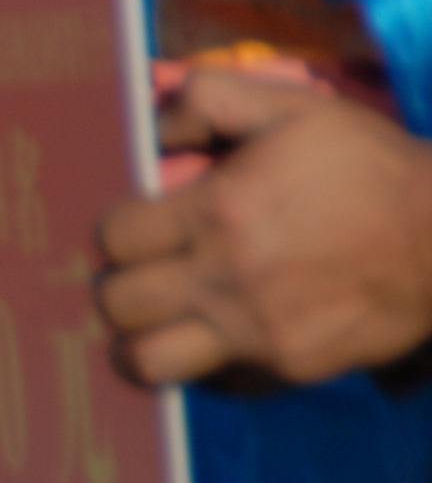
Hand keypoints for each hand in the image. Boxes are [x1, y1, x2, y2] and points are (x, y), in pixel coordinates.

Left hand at [98, 67, 431, 386]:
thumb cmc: (369, 165)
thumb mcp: (291, 106)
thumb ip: (208, 101)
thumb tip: (152, 127)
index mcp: (218, 212)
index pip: (113, 240)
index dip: (117, 231)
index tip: (139, 226)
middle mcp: (227, 278)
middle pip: (116, 304)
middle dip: (118, 285)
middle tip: (142, 273)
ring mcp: (258, 330)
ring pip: (148, 363)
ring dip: (138, 342)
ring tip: (157, 320)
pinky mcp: (291, 366)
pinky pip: (214, 381)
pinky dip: (200, 364)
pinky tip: (214, 337)